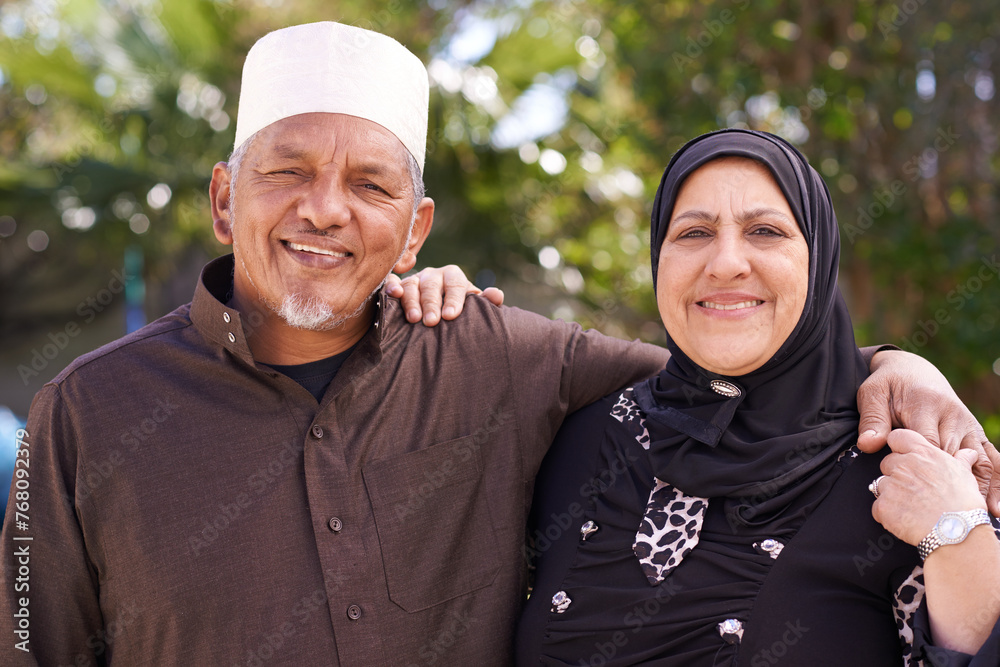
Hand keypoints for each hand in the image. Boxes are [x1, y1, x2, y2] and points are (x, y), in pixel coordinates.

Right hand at [384, 265, 504, 325]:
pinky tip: (393, 295)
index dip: (453, 299)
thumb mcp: (473, 307)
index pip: (455, 284)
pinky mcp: (398, 285)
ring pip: (412, 285)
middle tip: (432, 322)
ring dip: (412, 301)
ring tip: (414, 319)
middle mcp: (433, 275)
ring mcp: (415, 279)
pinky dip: (391, 287)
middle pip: (432, 285)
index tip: (451, 316)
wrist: (439, 312)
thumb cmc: (458, 310)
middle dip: (431, 304)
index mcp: (453, 276)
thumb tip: (496, 295)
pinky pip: (392, 282)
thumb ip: (486, 302)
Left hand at [856, 349, 998, 514]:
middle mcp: (953, 415)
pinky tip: (995, 504)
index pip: (927, 444)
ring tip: (987, 514)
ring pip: (980, 458)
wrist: (912, 369)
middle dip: (953, 485)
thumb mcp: (873, 395)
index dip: (923, 471)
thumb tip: (868, 444)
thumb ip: (872, 420)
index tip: (918, 495)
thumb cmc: (889, 385)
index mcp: (927, 405)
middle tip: (949, 514)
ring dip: (983, 486)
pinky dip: (996, 479)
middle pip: (954, 456)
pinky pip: (990, 456)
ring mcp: (968, 424)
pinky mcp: (975, 432)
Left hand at [872, 429, 984, 545]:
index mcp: (923, 454)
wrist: (956, 532)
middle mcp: (904, 465)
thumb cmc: (963, 504)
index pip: (897, 437)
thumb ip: (960, 460)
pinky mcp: (883, 505)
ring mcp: (891, 485)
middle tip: (914, 489)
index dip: (899, 447)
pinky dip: (887, 513)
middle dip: (896, 474)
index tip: (903, 456)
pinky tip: (904, 519)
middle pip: (887, 462)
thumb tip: (967, 453)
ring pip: (881, 484)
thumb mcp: (965, 475)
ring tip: (912, 506)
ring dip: (891, 494)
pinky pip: (877, 506)